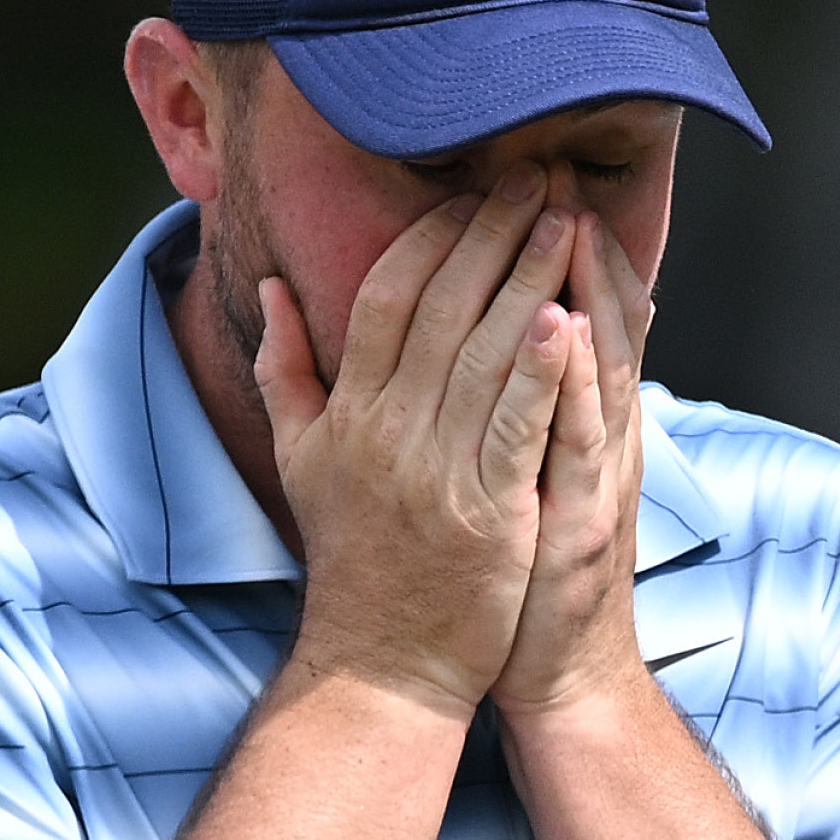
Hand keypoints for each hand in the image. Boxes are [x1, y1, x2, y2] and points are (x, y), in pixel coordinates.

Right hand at [253, 167, 583, 714]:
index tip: (472, 188)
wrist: (382, 662)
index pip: (387, 294)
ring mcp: (433, 469)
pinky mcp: (484, 511)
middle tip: (534, 177)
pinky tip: (569, 318)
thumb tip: (270, 291)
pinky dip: (543, 370)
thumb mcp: (300, 461)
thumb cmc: (354, 559)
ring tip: (566, 219)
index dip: (431, 234)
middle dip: (491, 232)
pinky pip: (515, 424)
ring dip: (530, 278)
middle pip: (442, 305)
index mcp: (348, 410)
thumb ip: (283, 372)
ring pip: (485, 351)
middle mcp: (385, 429)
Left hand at [492, 211, 655, 717]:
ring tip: (575, 221)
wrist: (557, 676)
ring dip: (591, 292)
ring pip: (604, 369)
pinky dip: (578, 379)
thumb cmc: (525, 579)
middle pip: (602, 326)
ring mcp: (598, 482)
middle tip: (560, 173)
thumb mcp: (524, 484)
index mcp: (580, 429)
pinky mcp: (584, 522)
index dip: (568, 253)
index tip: (544, 185)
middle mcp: (601, 445)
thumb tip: (513, 352)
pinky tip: (566, 326)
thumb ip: (520, 414)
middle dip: (579, 247)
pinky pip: (578, 438)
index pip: (581, 321)